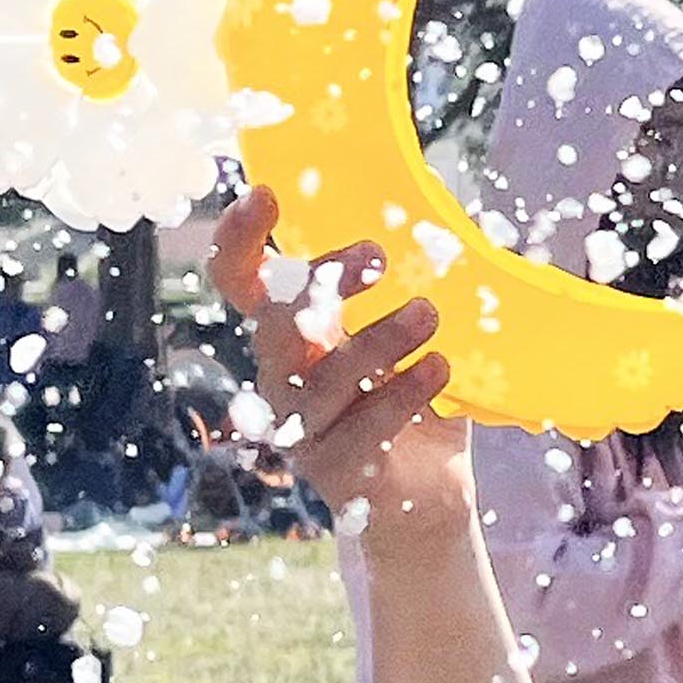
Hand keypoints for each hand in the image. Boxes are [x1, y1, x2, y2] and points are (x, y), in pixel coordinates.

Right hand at [210, 192, 463, 539]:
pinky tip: (437, 369)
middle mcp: (284, 377)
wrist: (428, 490)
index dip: (240, 241)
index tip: (267, 196)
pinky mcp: (332, 471)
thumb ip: (413, 274)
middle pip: (275, 326)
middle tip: (378, 255)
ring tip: (429, 315)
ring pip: (323, 380)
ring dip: (378, 340)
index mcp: (293, 332)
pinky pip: (360, 430)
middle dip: (322, 285)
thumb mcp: (414, 328)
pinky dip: (401, 395)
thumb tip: (441, 192)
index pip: (242, 282)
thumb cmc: (415, 393)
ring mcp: (301, 428)